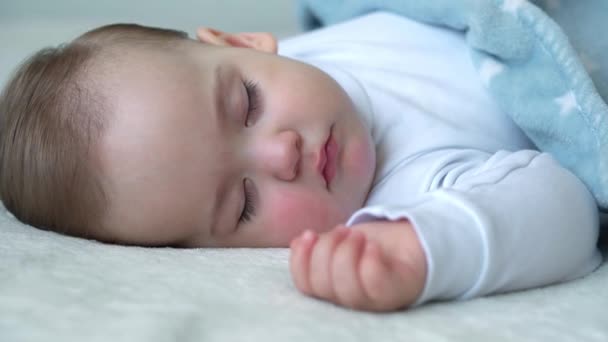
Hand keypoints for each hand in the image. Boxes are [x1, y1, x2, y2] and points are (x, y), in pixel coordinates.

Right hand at [289, 220, 426, 310]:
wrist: (418, 240)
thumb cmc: (377, 243)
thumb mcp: (344, 240)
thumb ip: (321, 245)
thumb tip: (300, 242)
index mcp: (336, 289)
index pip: (307, 285)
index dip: (300, 260)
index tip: (308, 234)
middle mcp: (355, 301)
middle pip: (323, 286)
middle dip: (326, 251)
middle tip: (343, 230)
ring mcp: (378, 300)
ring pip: (347, 290)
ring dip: (346, 254)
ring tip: (357, 234)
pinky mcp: (400, 290)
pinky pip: (376, 285)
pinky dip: (369, 262)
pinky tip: (372, 246)